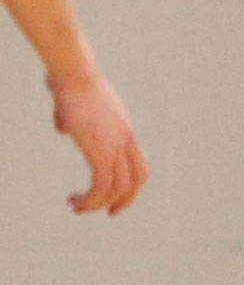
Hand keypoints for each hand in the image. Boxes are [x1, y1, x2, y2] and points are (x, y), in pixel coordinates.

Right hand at [48, 69, 148, 214]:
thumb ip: (72, 120)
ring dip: (98, 204)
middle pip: (136, 180)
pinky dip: (91, 199)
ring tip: (77, 208)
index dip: (133, 184)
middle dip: (124, 200)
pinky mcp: (99, 150)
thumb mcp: (75, 104)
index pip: (139, 165)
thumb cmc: (69, 80)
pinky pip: (101, 185)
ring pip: (118, 187)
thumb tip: (63, 127)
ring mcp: (114, 145)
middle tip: (108, 213)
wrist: (74, 71)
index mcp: (124, 130)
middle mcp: (125, 140)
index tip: (118, 196)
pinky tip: (75, 202)